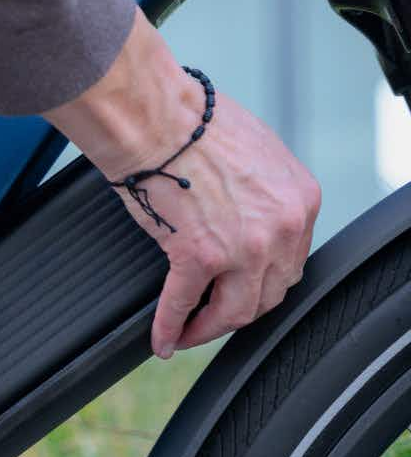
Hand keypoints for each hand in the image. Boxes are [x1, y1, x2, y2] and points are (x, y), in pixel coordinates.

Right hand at [43, 9, 320, 359]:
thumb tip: (248, 216)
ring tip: (188, 335)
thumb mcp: (258, 154)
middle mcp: (280, 229)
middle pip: (268, 294)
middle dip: (239, 312)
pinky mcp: (197, 257)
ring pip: (235, 311)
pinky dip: (170, 328)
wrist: (157, 116)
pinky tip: (161, 340)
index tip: (240, 291)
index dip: (262, 283)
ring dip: (209, 330)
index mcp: (299, 202)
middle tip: (214, 319)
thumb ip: (264, 193)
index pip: (291, 262)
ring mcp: (241, 248)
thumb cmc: (195, 123)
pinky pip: (183, 305)